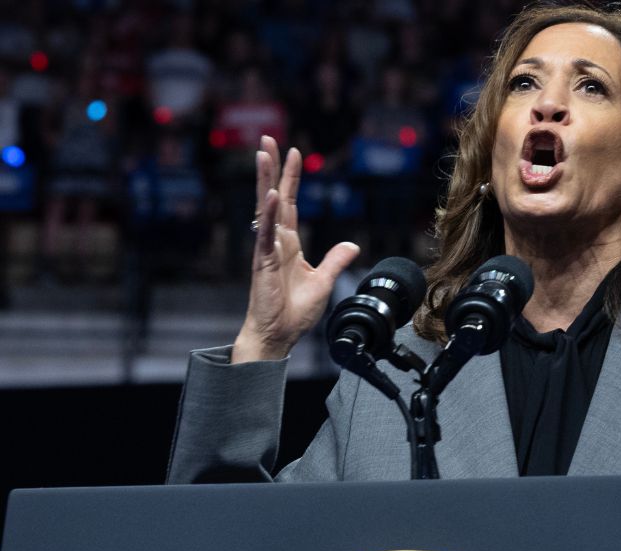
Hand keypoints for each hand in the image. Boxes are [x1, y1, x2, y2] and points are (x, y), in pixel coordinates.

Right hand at [231, 136, 359, 362]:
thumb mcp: (324, 281)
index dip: (292, 178)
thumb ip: (336, 260)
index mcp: (288, 243)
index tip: (293, 153)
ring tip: (263, 154)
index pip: (290, 203)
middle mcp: (275, 241)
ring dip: (265, 180)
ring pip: (265, 208)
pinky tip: (273, 195)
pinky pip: (266, 233)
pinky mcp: (263, 262)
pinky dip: (269, 214)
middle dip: (272, 168)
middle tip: (267, 140)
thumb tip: (352, 245)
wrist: (278, 334)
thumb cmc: (294, 312)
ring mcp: (267, 249)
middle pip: (274, 196)